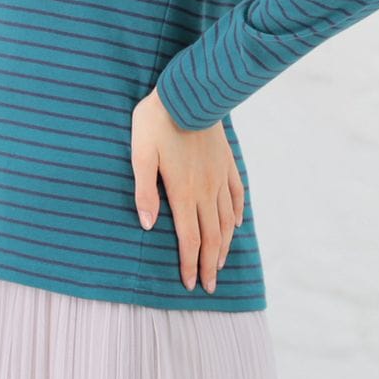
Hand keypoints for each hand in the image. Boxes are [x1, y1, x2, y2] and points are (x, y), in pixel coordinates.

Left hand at [131, 86, 244, 293]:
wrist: (188, 92)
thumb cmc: (156, 122)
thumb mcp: (141, 155)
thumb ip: (144, 191)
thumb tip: (148, 226)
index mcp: (183, 191)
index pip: (189, 237)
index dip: (189, 263)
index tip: (191, 284)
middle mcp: (205, 189)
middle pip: (210, 235)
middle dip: (209, 264)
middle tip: (210, 286)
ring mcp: (219, 176)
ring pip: (226, 219)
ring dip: (224, 245)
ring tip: (220, 263)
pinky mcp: (227, 162)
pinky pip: (236, 194)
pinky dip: (237, 213)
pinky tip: (236, 224)